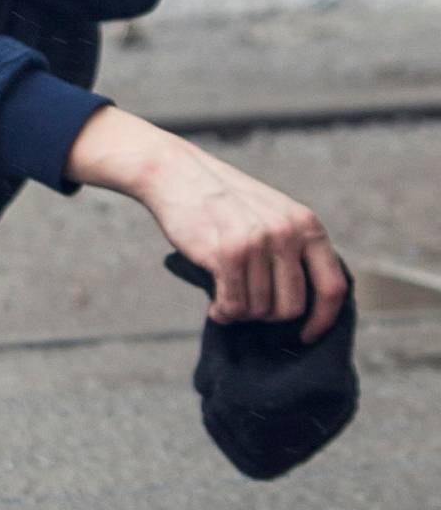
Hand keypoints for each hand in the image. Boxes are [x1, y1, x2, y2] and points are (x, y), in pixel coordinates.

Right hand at [65, 109, 347, 339]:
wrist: (178, 174)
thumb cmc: (224, 202)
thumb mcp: (274, 214)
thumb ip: (294, 248)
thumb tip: (307, 305)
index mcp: (306, 224)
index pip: (332, 287)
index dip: (323, 320)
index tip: (307, 335)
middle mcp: (287, 233)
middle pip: (292, 307)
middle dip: (268, 316)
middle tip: (248, 305)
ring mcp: (258, 242)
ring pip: (259, 309)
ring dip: (240, 312)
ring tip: (227, 298)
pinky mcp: (227, 253)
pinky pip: (233, 305)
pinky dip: (223, 312)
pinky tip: (215, 307)